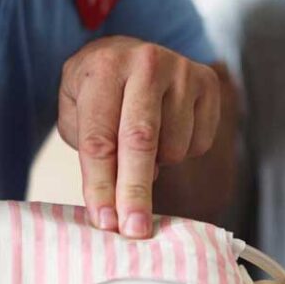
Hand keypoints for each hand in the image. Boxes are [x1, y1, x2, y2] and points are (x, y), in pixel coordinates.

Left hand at [58, 36, 221, 238]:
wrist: (131, 54)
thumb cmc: (100, 92)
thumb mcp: (76, 112)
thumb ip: (92, 154)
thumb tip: (117, 205)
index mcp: (104, 67)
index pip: (100, 139)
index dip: (101, 185)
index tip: (105, 221)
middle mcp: (146, 63)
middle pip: (141, 141)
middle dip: (135, 191)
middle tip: (134, 229)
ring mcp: (183, 72)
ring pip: (173, 147)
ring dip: (157, 164)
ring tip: (144, 143)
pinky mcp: (209, 84)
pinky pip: (198, 143)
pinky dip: (180, 151)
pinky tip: (168, 130)